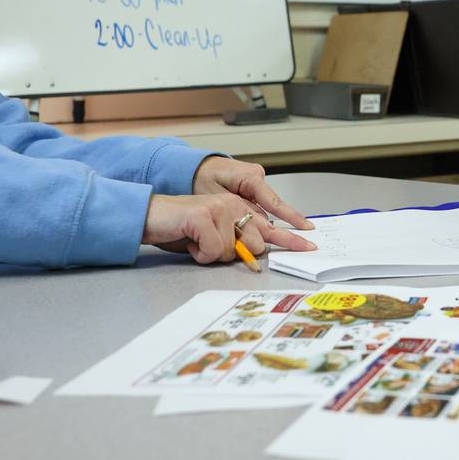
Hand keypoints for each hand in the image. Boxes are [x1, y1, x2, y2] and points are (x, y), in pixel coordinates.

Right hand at [142, 193, 316, 265]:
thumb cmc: (181, 230)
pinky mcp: (204, 215)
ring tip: (196, 241)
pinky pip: (213, 251)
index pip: (269, 226)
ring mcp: (220, 207)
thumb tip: (253, 255)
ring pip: (231, 251)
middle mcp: (233, 204)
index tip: (308, 246)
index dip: (289, 238)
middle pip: (253, 245)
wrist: (150, 217)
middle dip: (231, 254)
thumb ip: (235, 242)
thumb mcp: (213, 237)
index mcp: (238, 207)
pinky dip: (200, 254)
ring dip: (211, 254)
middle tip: (207, 246)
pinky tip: (190, 241)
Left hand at [191, 156, 314, 230]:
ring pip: (266, 208)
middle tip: (301, 241)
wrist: (196, 166)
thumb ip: (239, 210)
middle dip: (282, 225)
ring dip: (263, 223)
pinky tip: (255, 228)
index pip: (274, 201)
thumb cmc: (203, 178)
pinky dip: (258, 217)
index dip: (290, 217)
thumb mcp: (217, 197)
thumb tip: (259, 223)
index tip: (305, 227)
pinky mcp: (253, 186)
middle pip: (273, 207)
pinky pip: (260, 205)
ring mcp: (256, 181)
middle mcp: (257, 177)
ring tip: (270, 236)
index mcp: (250, 177)